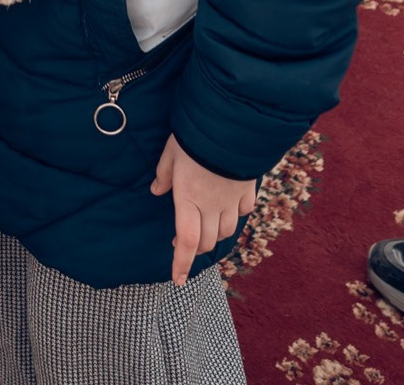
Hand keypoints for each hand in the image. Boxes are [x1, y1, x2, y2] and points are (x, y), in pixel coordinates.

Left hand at [151, 136, 256, 286]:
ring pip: (226, 230)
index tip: (178, 279)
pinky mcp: (247, 190)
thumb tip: (156, 191)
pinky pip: (243, 212)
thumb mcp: (170, 153)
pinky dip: (235, 215)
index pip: (187, 241)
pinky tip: (228, 208)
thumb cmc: (195, 137)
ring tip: (206, 224)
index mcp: (188, 199)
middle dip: (196, 248)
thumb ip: (163, 175)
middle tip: (184, 241)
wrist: (231, 124)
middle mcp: (212, 206)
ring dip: (215, 233)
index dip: (182, 263)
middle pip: (208, 241)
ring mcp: (231, 200)